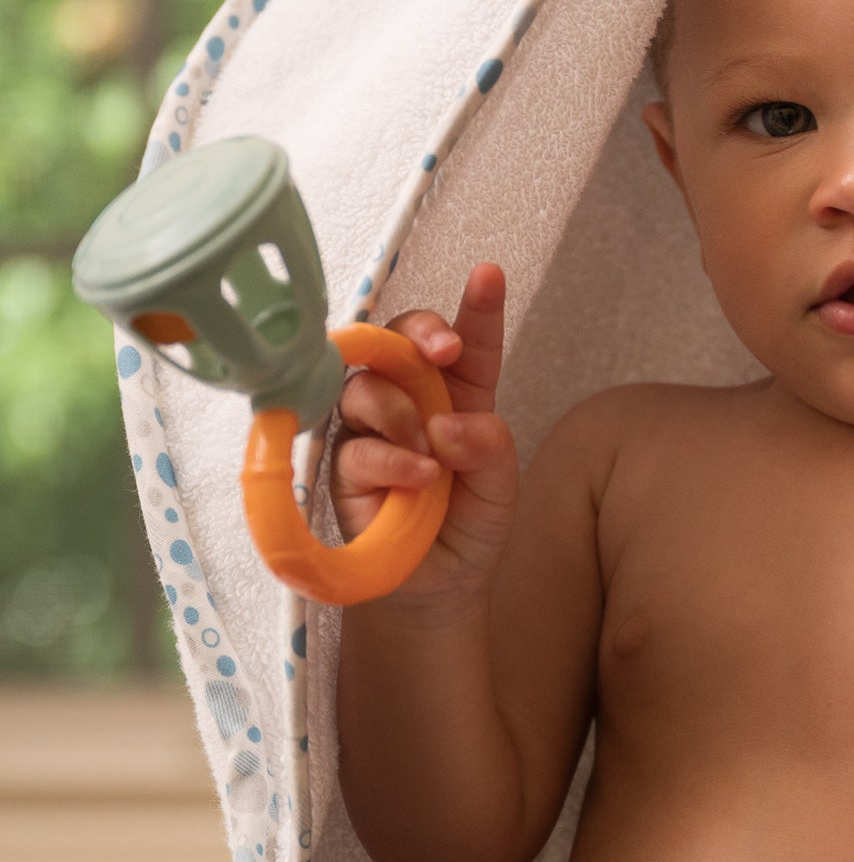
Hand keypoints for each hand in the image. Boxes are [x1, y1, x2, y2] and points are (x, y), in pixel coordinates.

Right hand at [331, 262, 518, 607]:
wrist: (442, 585)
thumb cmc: (470, 519)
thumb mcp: (500, 480)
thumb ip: (486, 444)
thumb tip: (447, 424)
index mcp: (459, 390)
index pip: (468, 340)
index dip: (477, 305)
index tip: (488, 275)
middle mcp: (411, 398)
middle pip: (398, 341)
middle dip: (419, 333)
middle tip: (444, 350)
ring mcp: (372, 429)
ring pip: (366, 387)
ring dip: (401, 410)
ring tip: (432, 452)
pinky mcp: (346, 468)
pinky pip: (357, 447)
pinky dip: (392, 458)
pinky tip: (419, 477)